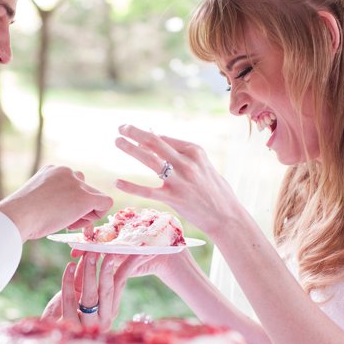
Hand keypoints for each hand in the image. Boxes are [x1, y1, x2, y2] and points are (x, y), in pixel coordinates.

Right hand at [0, 165, 113, 240]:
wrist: (17, 216)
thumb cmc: (19, 214)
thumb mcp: (34, 199)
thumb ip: (49, 198)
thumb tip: (59, 210)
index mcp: (52, 170)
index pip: (71, 183)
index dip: (68, 201)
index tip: (56, 213)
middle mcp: (66, 172)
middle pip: (84, 188)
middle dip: (78, 207)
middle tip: (64, 221)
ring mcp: (76, 183)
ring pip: (94, 196)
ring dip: (86, 212)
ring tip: (67, 223)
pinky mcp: (84, 197)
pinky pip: (105, 203)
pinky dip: (97, 215)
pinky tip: (78, 224)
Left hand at [41, 250, 144, 330]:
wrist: (49, 337)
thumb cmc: (65, 313)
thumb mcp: (79, 293)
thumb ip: (85, 276)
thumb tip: (91, 253)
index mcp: (110, 310)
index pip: (120, 284)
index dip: (127, 266)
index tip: (134, 250)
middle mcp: (103, 319)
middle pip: (107, 291)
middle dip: (108, 270)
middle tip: (108, 252)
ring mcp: (87, 325)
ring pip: (91, 296)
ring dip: (90, 273)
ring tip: (89, 255)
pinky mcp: (70, 326)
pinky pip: (70, 300)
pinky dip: (69, 281)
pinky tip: (70, 267)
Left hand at [113, 125, 239, 235]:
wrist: (226, 216)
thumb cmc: (215, 191)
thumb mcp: (203, 166)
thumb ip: (184, 155)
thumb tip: (161, 141)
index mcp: (195, 151)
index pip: (165, 138)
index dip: (146, 134)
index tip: (134, 133)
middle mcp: (186, 162)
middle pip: (154, 142)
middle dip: (135, 132)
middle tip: (121, 127)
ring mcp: (179, 180)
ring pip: (149, 160)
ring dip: (130, 148)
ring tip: (117, 141)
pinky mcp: (173, 198)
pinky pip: (147, 191)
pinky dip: (131, 186)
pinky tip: (117, 182)